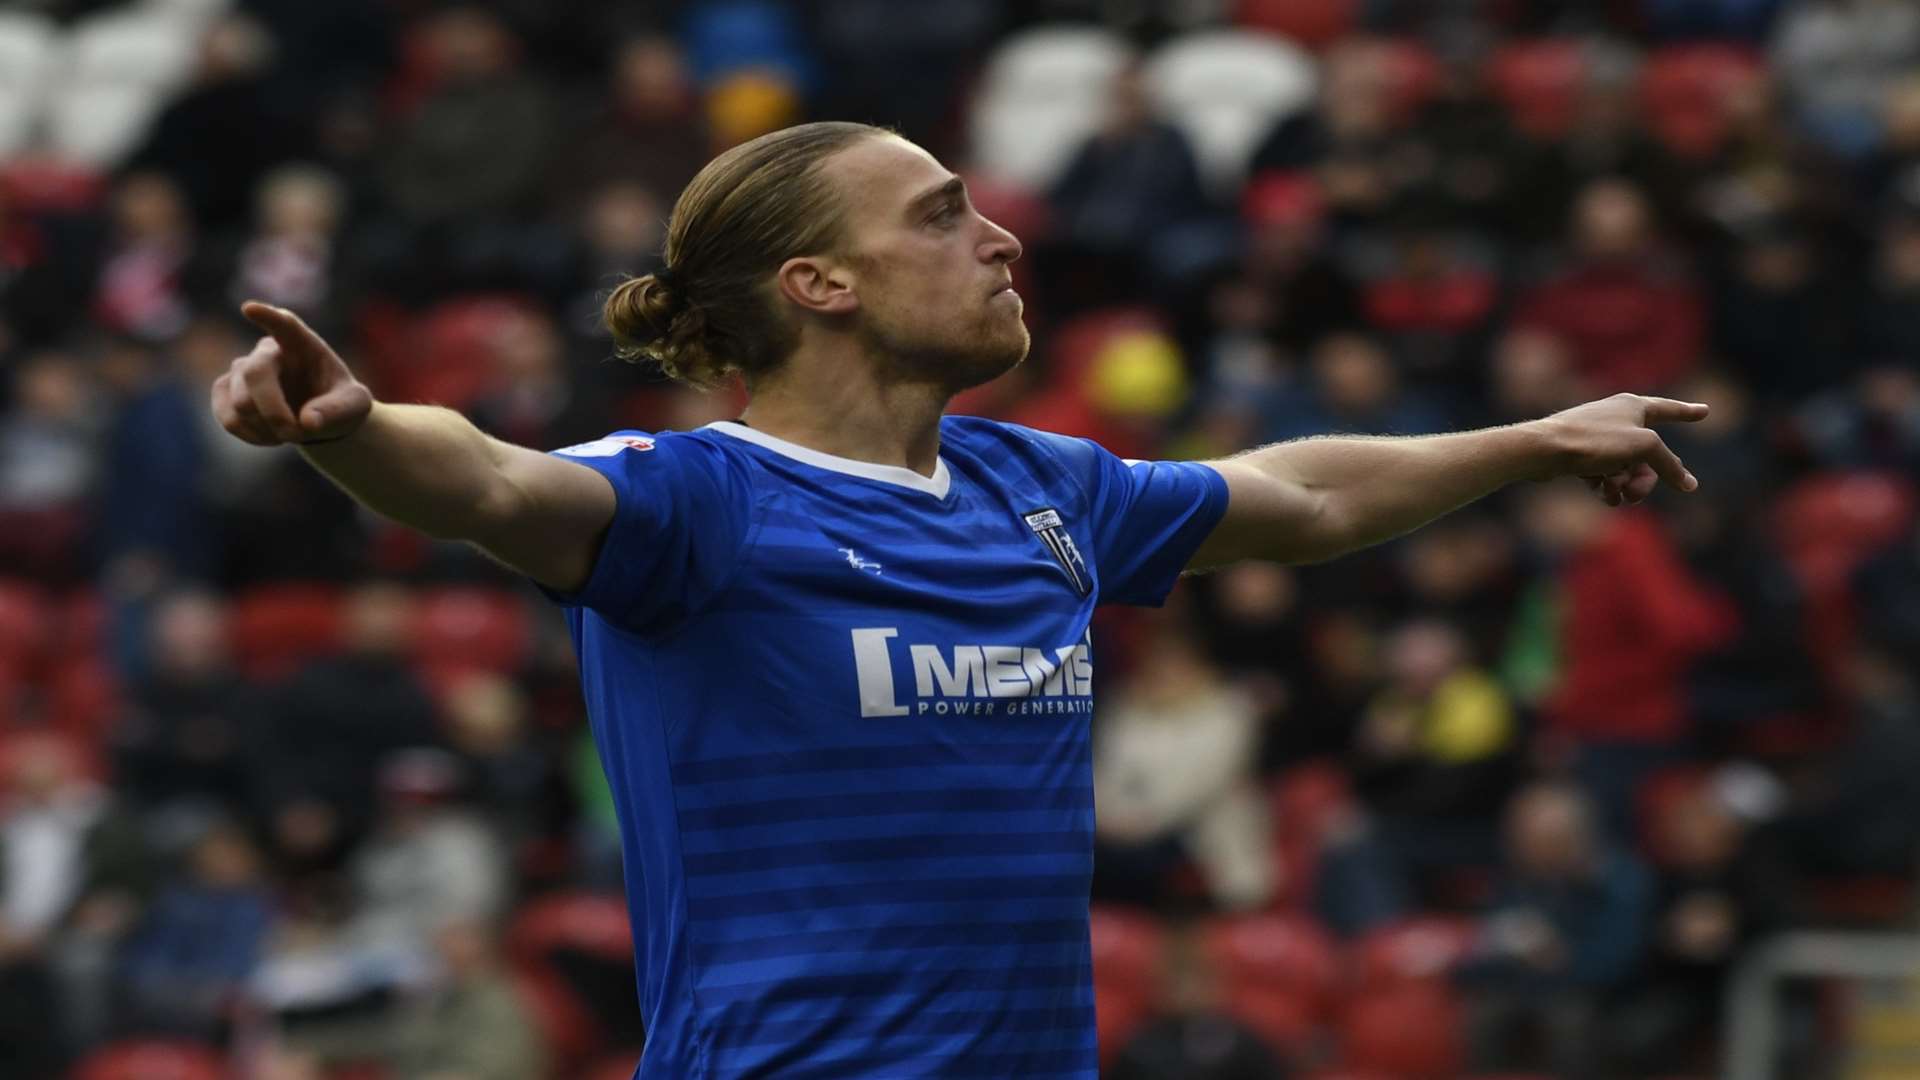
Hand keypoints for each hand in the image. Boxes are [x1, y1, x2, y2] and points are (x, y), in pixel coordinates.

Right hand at [211, 302, 372, 445]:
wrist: (319, 417)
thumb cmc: (339, 402)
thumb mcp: (355, 406)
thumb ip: (338, 410)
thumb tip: (308, 421)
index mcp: (303, 344)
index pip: (285, 325)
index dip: (268, 317)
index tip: (250, 309)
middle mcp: (268, 351)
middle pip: (255, 374)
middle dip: (274, 412)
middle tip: (296, 434)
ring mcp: (242, 369)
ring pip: (241, 403)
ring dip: (268, 429)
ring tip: (291, 433)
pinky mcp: (225, 391)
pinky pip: (228, 418)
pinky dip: (251, 436)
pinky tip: (270, 436)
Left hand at [1533, 393, 1708, 504]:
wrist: (1544, 450)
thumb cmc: (1595, 440)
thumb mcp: (1643, 448)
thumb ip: (1669, 465)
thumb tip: (1689, 484)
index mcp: (1633, 406)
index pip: (1668, 409)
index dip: (1687, 412)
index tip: (1705, 411)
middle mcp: (1616, 418)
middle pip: (1647, 455)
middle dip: (1645, 479)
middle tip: (1634, 495)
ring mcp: (1597, 437)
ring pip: (1625, 468)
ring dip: (1625, 486)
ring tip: (1614, 494)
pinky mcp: (1580, 455)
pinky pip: (1604, 475)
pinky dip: (1606, 486)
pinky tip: (1602, 494)